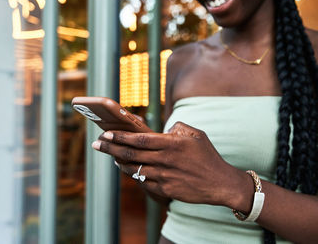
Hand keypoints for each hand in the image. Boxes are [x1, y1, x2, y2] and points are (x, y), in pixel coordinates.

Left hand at [91, 122, 252, 207]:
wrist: (219, 182)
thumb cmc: (208, 156)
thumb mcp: (196, 135)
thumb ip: (177, 127)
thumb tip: (164, 129)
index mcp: (172, 144)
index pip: (139, 139)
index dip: (120, 137)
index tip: (107, 134)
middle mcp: (165, 160)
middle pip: (130, 154)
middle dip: (110, 148)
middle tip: (97, 144)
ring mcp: (164, 176)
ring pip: (134, 169)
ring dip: (119, 162)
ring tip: (111, 156)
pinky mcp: (165, 189)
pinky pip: (143, 182)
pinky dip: (133, 175)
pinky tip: (129, 169)